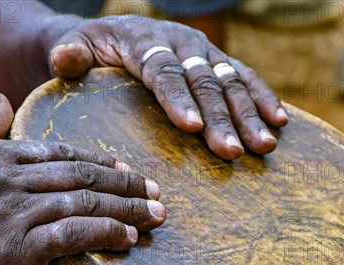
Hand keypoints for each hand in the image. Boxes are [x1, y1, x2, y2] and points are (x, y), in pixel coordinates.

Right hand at [0, 92, 165, 264]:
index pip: (63, 153)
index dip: (102, 161)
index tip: (128, 171)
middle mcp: (9, 180)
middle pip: (82, 175)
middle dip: (126, 184)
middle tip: (156, 191)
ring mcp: (14, 214)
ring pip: (85, 202)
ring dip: (128, 209)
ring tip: (156, 214)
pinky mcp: (17, 250)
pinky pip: (74, 235)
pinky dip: (106, 233)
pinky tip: (129, 237)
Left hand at [47, 16, 287, 160]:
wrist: (111, 33)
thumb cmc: (90, 49)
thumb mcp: (72, 46)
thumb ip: (68, 54)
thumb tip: (63, 59)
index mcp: (144, 40)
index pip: (163, 70)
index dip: (179, 99)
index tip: (194, 129)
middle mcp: (180, 42)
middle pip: (204, 81)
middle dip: (222, 118)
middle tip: (235, 153)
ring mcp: (203, 51)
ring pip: (231, 81)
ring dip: (250, 114)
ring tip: (265, 146)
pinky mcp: (217, 60)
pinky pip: (245, 77)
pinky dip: (264, 97)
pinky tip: (280, 122)